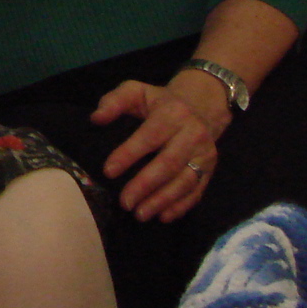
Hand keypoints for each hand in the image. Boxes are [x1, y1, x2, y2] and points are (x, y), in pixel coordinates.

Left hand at [92, 71, 231, 223]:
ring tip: (140, 214)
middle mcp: (192, 134)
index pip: (149, 137)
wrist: (200, 106)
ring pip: (184, 181)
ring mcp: (204, 154)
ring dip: (162, 200)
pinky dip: (181, 206)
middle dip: (145, 185)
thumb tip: (96, 118)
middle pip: (168, 164)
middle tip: (124, 202)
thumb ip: (114, 101)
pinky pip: (197, 191)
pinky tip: (163, 216)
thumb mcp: (136, 91)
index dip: (128, 154)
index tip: (108, 171)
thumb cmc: (159, 102)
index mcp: (172, 114)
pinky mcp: (210, 169)